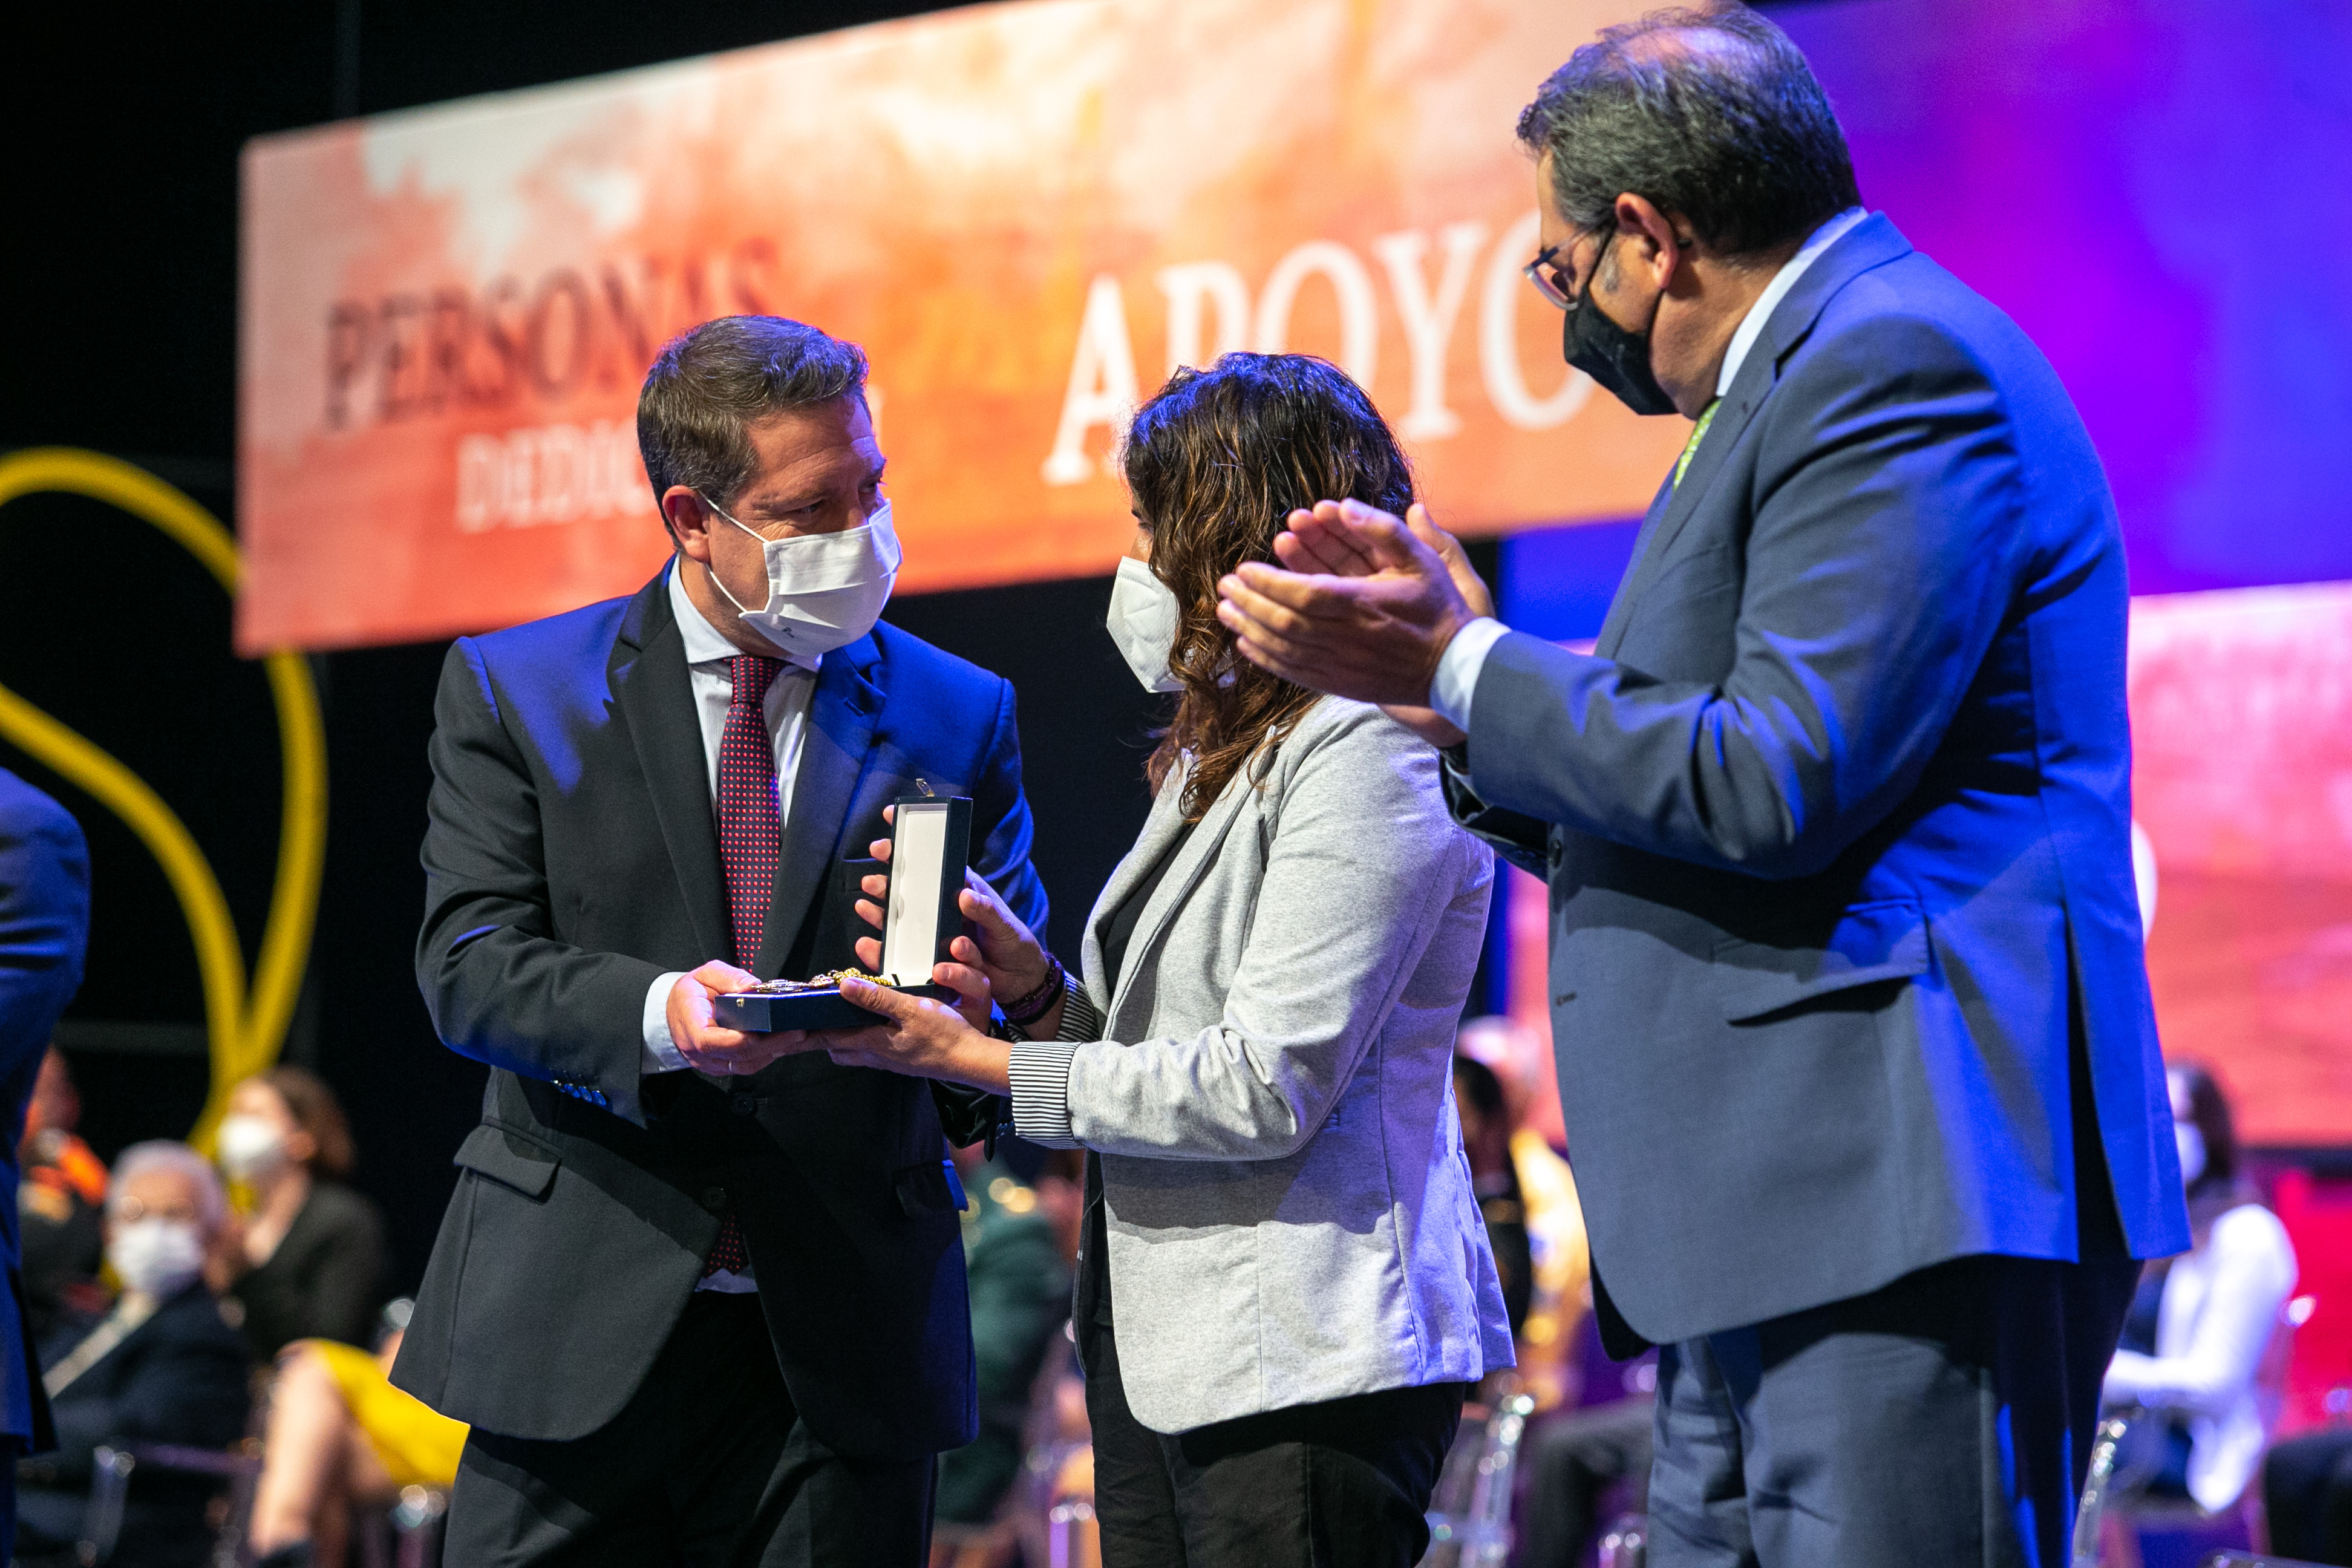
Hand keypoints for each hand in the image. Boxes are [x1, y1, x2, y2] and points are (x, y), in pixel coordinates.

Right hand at [666, 962, 810, 1075]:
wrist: (676, 1012)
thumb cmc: (690, 994)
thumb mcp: (705, 974)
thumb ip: (728, 977)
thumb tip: (752, 986)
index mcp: (691, 1027)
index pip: (710, 1042)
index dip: (737, 1040)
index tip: (761, 1031)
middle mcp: (700, 1052)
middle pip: (736, 1058)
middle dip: (770, 1045)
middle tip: (796, 1032)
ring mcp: (712, 1063)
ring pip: (746, 1066)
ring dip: (773, 1052)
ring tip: (795, 1036)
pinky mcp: (724, 1066)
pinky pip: (748, 1066)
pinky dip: (767, 1055)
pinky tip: (783, 1042)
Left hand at [815, 968, 1011, 1092]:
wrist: (971, 1060)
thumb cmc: (945, 1035)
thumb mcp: (912, 1009)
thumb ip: (877, 999)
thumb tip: (844, 987)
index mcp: (872, 1043)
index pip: (828, 1038)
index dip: (805, 1034)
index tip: (785, 1030)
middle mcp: (876, 1056)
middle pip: (836, 1050)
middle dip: (819, 1038)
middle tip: (808, 1021)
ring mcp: (889, 1061)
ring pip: (852, 1053)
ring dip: (840, 1039)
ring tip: (834, 1021)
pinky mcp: (901, 1060)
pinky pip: (870, 1052)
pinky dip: (859, 1040)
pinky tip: (869, 1027)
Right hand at [855, 816, 1052, 1000]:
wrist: (1019, 982)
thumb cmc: (1013, 944)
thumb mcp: (1005, 925)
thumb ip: (987, 911)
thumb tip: (963, 895)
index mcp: (963, 890)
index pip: (936, 862)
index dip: (914, 842)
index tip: (891, 821)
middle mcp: (945, 908)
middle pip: (913, 886)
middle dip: (891, 872)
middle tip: (874, 862)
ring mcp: (936, 932)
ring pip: (904, 915)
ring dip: (883, 907)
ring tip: (865, 900)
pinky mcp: (931, 958)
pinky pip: (905, 950)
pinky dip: (885, 946)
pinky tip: (869, 941)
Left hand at [1216, 498, 1488, 741]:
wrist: (1453, 667)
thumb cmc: (1436, 608)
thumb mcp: (1422, 559)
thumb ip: (1383, 529)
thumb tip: (1343, 505)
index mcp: (1364, 604)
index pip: (1302, 594)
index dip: (1268, 582)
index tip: (1244, 568)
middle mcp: (1348, 638)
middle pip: (1284, 622)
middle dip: (1249, 603)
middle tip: (1224, 586)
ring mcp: (1342, 665)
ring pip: (1284, 649)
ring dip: (1249, 629)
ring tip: (1225, 611)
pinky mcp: (1339, 684)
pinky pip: (1294, 673)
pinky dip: (1266, 658)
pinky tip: (1247, 644)